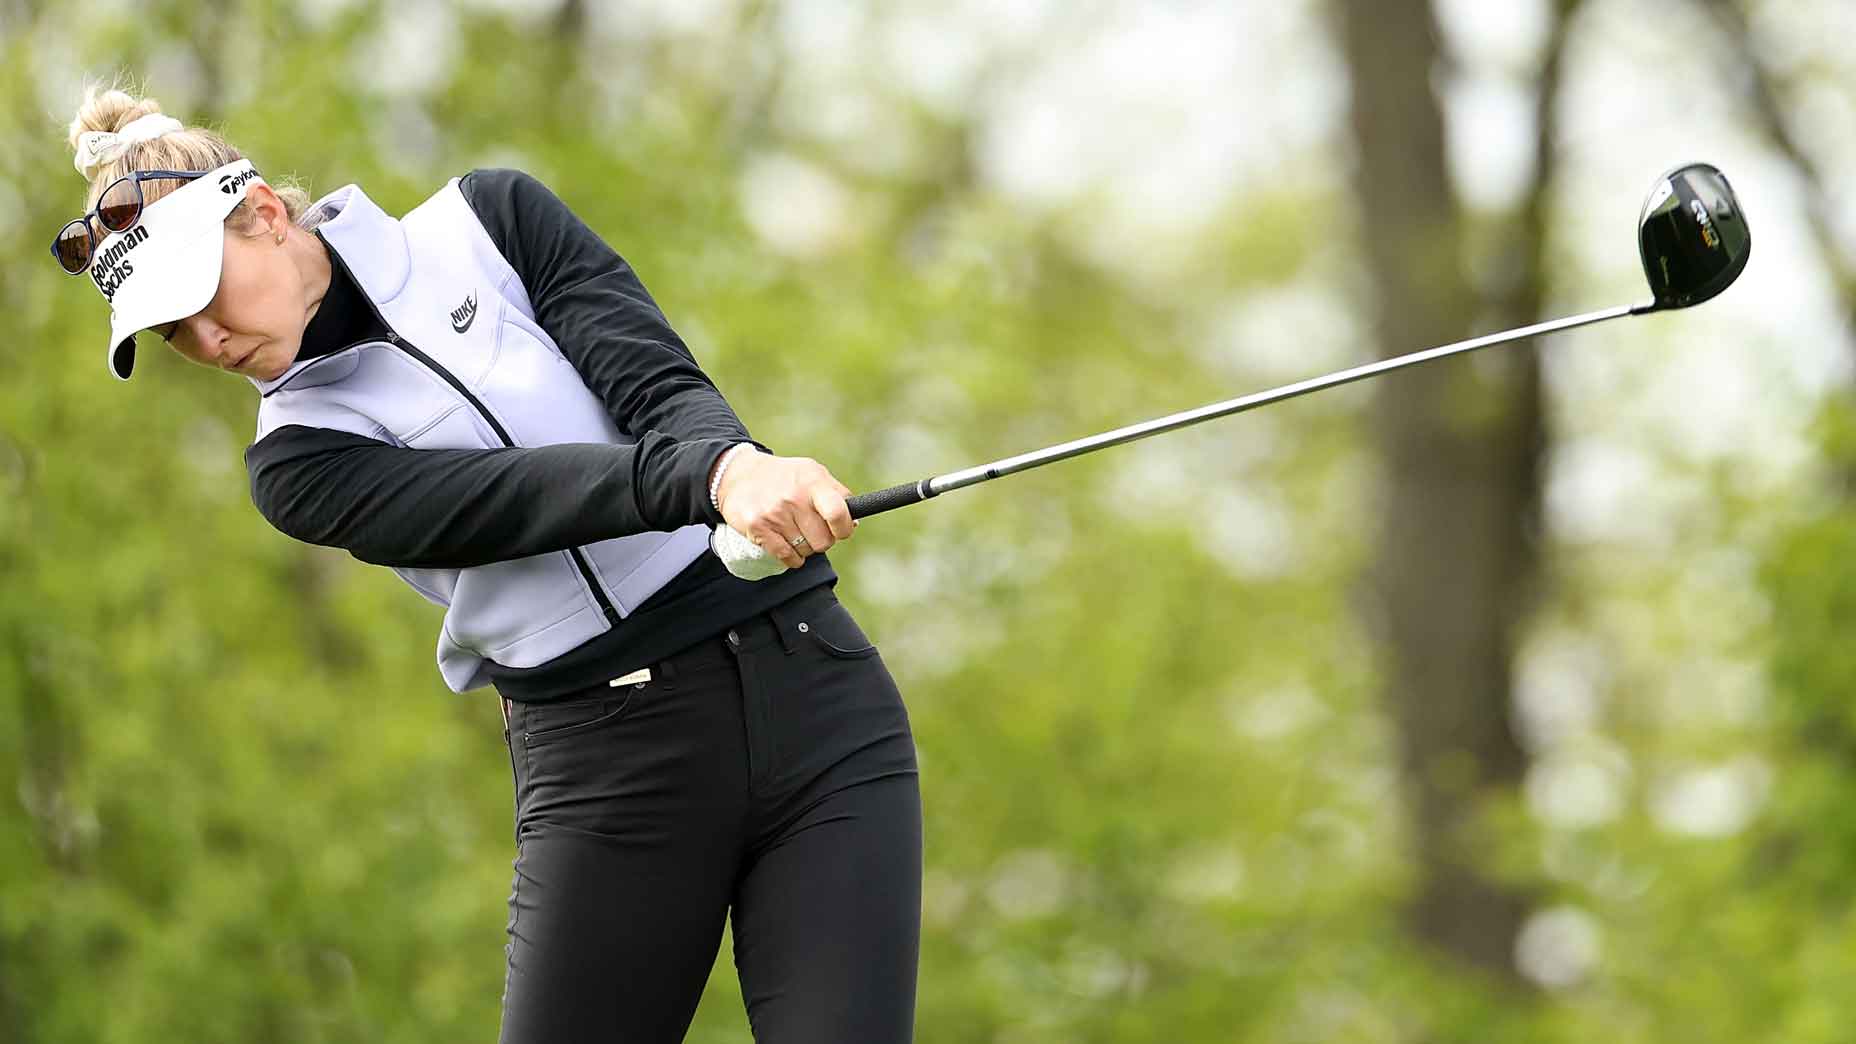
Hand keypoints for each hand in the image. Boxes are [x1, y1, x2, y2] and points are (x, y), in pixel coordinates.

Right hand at [714, 448, 856, 568]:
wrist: (739, 475)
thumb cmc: (784, 477)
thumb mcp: (812, 473)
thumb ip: (836, 495)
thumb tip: (853, 523)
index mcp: (813, 482)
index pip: (838, 513)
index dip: (843, 529)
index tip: (840, 530)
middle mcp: (794, 498)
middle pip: (824, 541)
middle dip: (821, 540)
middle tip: (811, 530)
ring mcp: (775, 514)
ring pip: (805, 551)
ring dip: (803, 547)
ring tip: (794, 531)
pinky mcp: (758, 528)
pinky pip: (786, 557)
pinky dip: (791, 558)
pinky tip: (786, 544)